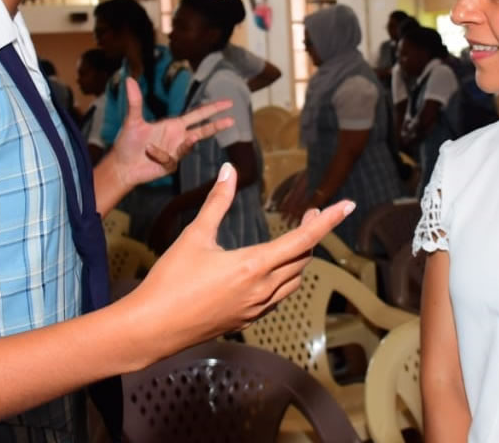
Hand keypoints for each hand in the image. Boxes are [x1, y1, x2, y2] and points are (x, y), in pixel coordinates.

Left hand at [96, 77, 233, 194]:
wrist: (122, 166)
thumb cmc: (127, 143)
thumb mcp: (132, 120)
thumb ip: (135, 102)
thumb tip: (130, 80)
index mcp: (174, 125)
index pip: (198, 115)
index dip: (213, 108)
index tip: (228, 103)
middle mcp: (178, 137)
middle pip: (203, 130)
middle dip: (217, 125)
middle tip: (232, 120)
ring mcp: (176, 152)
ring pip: (189, 146)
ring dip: (188, 143)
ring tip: (189, 138)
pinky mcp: (171, 165)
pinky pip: (171, 158)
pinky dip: (161, 155)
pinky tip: (150, 154)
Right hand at [127, 163, 354, 343]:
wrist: (151, 328)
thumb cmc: (170, 281)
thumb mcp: (194, 236)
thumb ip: (216, 202)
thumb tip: (229, 170)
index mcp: (253, 266)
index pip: (303, 240)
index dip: (327, 221)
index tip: (347, 205)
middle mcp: (262, 290)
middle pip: (302, 259)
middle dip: (312, 233)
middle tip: (310, 212)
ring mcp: (256, 308)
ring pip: (294, 280)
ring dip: (301, 257)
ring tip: (297, 238)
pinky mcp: (246, 319)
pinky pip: (279, 296)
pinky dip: (286, 277)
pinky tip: (275, 269)